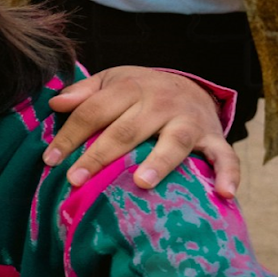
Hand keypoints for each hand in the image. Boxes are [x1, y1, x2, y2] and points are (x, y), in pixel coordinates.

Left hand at [45, 66, 239, 197]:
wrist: (192, 87)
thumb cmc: (141, 93)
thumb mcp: (113, 82)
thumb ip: (85, 92)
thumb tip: (56, 102)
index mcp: (131, 88)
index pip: (94, 111)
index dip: (70, 135)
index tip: (50, 160)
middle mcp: (161, 103)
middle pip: (127, 129)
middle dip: (100, 154)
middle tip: (75, 178)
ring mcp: (189, 121)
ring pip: (174, 140)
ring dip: (159, 162)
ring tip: (142, 182)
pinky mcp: (213, 138)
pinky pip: (225, 156)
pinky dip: (228, 174)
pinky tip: (225, 194)